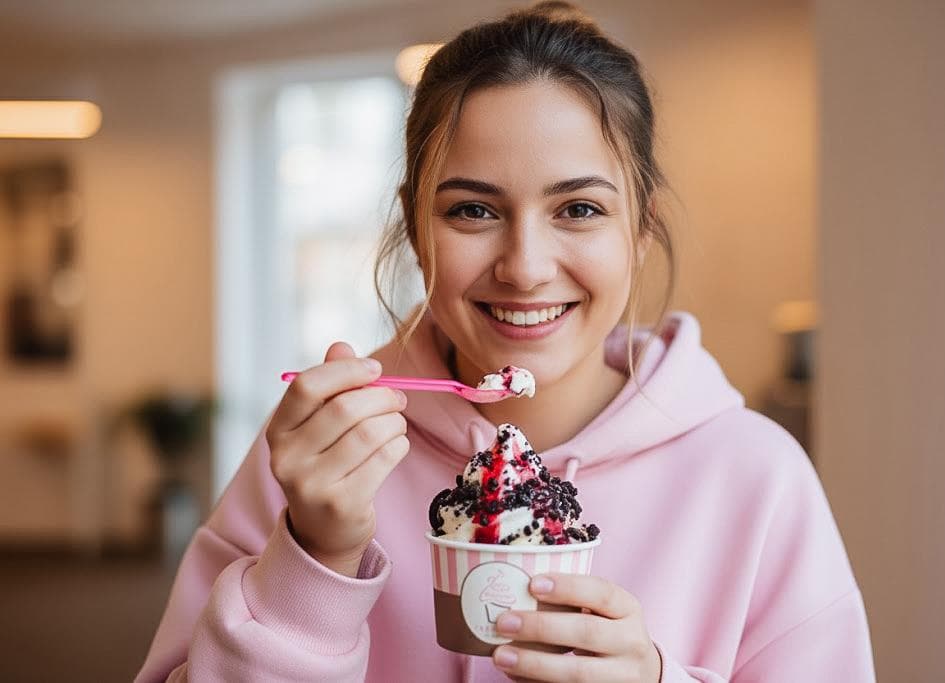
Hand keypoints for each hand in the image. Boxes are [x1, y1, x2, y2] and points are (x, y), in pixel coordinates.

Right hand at [265, 342, 409, 576]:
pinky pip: (383, 459)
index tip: (374, 369)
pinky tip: (396, 445)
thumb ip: (330, 384)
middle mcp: (287, 458)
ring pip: (369, 433)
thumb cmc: (327, 463)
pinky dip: (399, 445)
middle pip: (344, 409)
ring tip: (397, 423)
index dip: (346, 371)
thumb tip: (342, 346)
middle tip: (397, 398)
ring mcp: (311, 485)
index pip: (306, 386)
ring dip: (394, 422)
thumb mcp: (320, 424)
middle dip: (381, 397)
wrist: (325, 530)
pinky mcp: (340, 505)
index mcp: (278, 431)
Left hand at [491, 573, 661, 682]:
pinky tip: (514, 674)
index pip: (601, 592)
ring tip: (501, 655)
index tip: (533, 584)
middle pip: (587, 632)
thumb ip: (574, 600)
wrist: (637, 671)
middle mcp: (631, 642)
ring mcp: (622, 675)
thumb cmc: (607, 630)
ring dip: (534, 663)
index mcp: (628, 609)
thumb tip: (516, 591)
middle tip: (504, 622)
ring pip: (578, 672)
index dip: (568, 587)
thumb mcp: (604, 610)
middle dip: (541, 627)